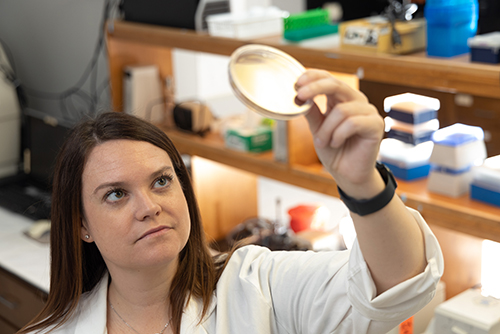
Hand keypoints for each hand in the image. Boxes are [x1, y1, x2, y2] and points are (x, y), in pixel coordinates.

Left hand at [295, 70, 384, 194]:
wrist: (347, 174)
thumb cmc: (334, 151)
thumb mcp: (317, 129)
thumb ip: (312, 112)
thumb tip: (299, 96)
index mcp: (341, 99)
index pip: (329, 78)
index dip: (313, 76)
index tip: (296, 83)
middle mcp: (356, 101)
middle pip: (336, 85)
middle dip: (315, 88)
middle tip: (299, 95)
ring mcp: (368, 112)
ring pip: (341, 110)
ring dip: (326, 129)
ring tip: (323, 142)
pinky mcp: (375, 125)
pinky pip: (352, 123)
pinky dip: (339, 134)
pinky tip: (336, 143)